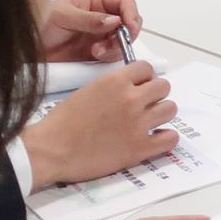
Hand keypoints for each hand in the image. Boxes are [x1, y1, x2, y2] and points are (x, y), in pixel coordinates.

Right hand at [20, 62, 178, 186]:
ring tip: (147, 122)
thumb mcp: (87, 91)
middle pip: (163, 87)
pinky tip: (154, 139)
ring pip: (170, 109)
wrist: (50, 151)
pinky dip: (165, 138)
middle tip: (142, 106)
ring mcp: (138, 124)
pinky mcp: (140, 148)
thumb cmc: (61, 123)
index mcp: (115, 81)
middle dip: (154, 95)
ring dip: (160, 114)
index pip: (146, 68)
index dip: (143, 78)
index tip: (137, 87)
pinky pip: (171, 138)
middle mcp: (131, 99)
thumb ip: (112, 87)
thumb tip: (130, 87)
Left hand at [39, 0, 142, 61]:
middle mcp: (104, 17)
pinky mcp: (99, 52)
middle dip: (126, 34)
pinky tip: (94, 56)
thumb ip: (89, 18)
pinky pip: (115, 55)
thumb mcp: (63, 16)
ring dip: (115, 48)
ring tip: (96, 52)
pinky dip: (109, 57)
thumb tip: (115, 21)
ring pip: (125, 40)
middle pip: (130, 22)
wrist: (27, 50)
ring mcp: (102, 35)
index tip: (130, 28)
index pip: (125, 3)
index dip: (131, 14)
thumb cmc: (41, 25)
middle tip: (114, 43)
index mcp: (96, 1)